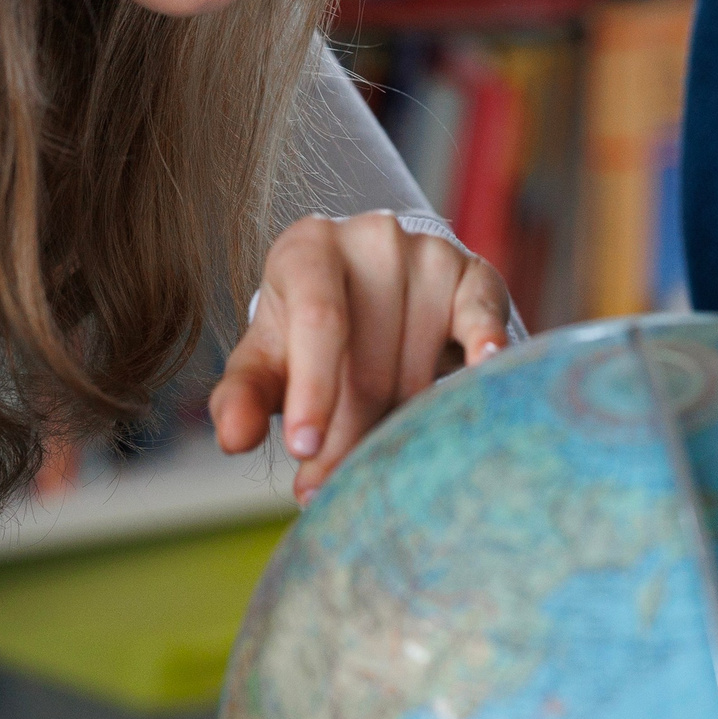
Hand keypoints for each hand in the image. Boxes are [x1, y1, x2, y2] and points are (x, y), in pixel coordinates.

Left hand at [209, 212, 511, 502]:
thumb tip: (233, 437)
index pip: (318, 321)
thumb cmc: (308, 335)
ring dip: (400, 420)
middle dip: (350, 432)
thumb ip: (241, 397)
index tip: (305, 450)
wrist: (371, 288)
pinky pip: (481, 319)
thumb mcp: (267, 359)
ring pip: (419, 363)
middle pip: (370, 359)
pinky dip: (484, 348)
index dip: (314, 389)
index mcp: (308, 247)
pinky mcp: (476, 276)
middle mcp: (373, 236)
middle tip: (335, 483)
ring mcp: (430, 253)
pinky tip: (484, 367)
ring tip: (379, 438)